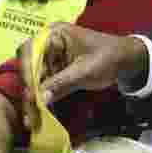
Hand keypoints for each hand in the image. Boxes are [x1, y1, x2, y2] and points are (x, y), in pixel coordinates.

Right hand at [18, 23, 147, 131]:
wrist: (125, 60)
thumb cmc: (108, 57)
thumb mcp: (86, 71)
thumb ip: (62, 83)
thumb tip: (40, 99)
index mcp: (55, 33)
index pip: (30, 50)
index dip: (27, 71)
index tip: (30, 93)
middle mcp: (48, 43)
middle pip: (28, 65)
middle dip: (28, 88)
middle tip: (29, 111)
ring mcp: (50, 58)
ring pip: (33, 78)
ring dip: (32, 97)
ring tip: (31, 118)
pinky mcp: (54, 71)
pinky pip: (42, 84)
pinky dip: (41, 99)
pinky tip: (38, 115)